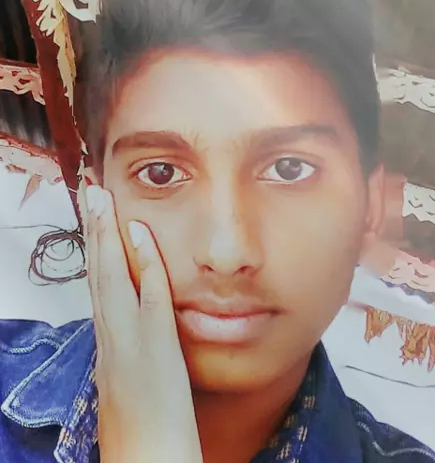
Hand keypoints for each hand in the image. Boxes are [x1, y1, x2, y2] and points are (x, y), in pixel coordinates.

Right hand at [84, 185, 202, 462]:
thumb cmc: (141, 432)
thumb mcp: (123, 387)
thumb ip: (123, 355)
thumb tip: (123, 333)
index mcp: (108, 346)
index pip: (99, 290)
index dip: (96, 253)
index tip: (95, 223)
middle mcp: (111, 338)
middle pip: (99, 276)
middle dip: (94, 233)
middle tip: (90, 195)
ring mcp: (129, 341)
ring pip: (113, 279)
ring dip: (108, 237)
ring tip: (101, 201)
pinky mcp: (152, 348)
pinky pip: (149, 297)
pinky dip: (144, 263)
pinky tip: (139, 234)